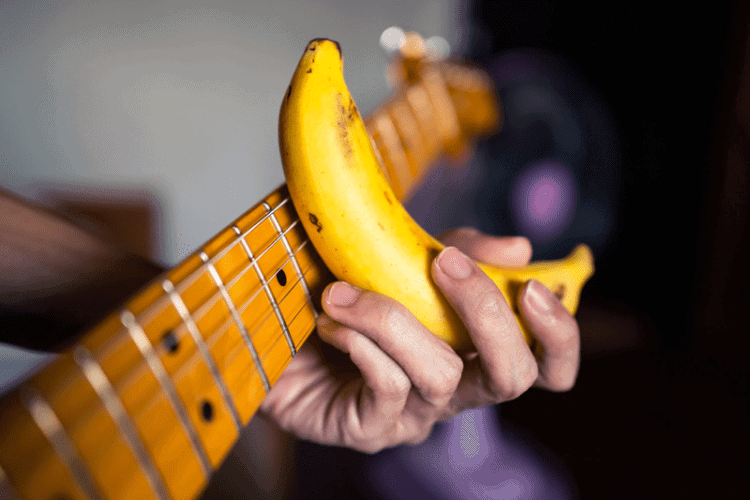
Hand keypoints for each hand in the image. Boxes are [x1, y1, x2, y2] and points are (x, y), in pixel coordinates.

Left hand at [260, 228, 579, 452]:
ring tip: (343, 289)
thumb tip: (521, 249)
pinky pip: (386, 386)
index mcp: (474, 350)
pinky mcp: (370, 429)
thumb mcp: (405, 258)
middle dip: (488, 315)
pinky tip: (331, 319)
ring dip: (394, 319)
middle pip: (512, 377)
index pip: (545, 364)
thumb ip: (462, 252)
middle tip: (446, 263)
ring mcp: (414, 415)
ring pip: (441, 376)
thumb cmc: (345, 290)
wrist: (271, 327)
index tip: (532, 286)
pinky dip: (361, 341)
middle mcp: (455, 390)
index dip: (558, 336)